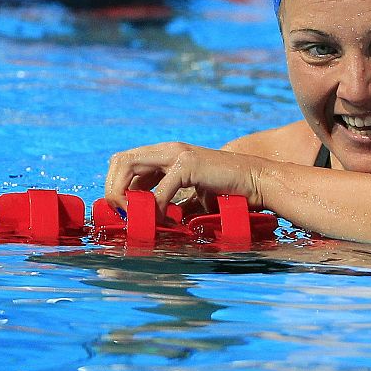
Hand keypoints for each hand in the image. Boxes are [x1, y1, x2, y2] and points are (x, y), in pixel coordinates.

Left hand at [105, 142, 262, 216]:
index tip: (128, 211)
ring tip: (139, 217)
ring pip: (128, 166)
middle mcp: (168, 149)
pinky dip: (156, 210)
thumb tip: (150, 220)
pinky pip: (159, 191)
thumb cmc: (228, 190)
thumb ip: (170, 201)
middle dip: (114, 190)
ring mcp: (177, 154)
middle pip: (119, 160)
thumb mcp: (192, 194)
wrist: (256, 181)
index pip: (125, 162)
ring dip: (126, 196)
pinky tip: (167, 221)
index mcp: (167, 154)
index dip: (118, 186)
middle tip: (126, 215)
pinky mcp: (188, 165)